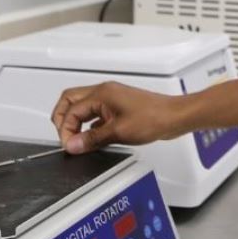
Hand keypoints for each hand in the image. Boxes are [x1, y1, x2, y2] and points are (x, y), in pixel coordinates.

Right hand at [51, 82, 182, 152]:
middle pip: (70, 101)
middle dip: (63, 119)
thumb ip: (92, 139)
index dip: (66, 129)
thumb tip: (73, 145)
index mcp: (101, 94)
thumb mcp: (118, 132)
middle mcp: (104, 93)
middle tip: (65, 138)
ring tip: (76, 139)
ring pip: (83, 107)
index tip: (69, 145)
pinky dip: (89, 125)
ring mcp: (111, 99)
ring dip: (76, 121)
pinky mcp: (118, 108)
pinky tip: (92, 138)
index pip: (71, 110)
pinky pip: (95, 114)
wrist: (174, 117)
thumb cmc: (154, 117)